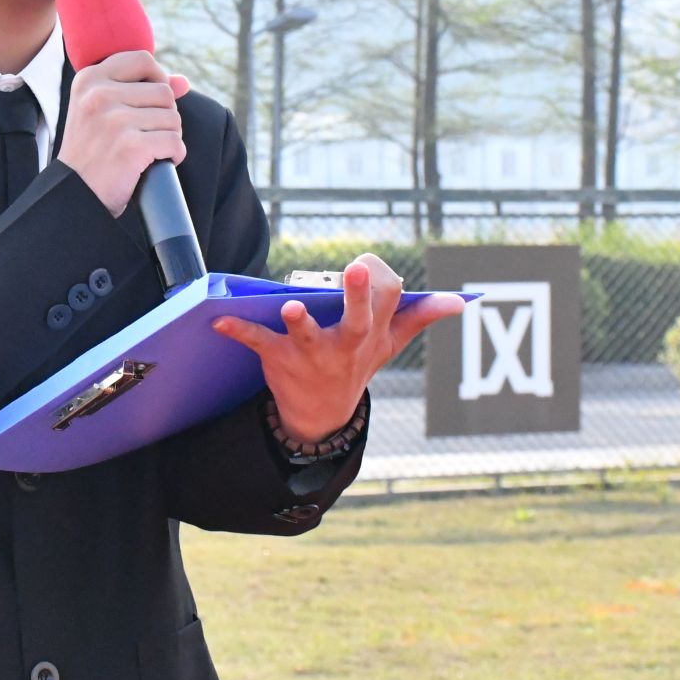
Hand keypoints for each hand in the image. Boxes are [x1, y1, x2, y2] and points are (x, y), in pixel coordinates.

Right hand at [55, 50, 190, 216]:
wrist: (74, 193)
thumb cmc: (92, 151)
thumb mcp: (103, 110)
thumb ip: (141, 90)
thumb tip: (183, 81)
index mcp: (90, 79)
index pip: (142, 59)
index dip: (157, 78)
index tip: (151, 101)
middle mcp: (99, 95)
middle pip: (164, 92)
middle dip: (165, 115)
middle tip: (146, 134)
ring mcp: (115, 120)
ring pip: (173, 118)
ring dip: (169, 136)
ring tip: (148, 149)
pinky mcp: (131, 146)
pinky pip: (174, 142)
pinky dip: (174, 155)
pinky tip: (156, 162)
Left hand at [211, 254, 464, 440]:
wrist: (321, 414)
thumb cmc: (356, 364)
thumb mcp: (389, 345)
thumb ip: (420, 318)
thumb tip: (461, 302)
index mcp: (372, 333)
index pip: (386, 301)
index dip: (379, 282)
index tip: (368, 265)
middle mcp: (346, 343)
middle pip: (357, 318)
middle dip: (357, 295)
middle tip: (355, 270)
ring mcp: (314, 354)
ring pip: (308, 335)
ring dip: (299, 321)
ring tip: (291, 305)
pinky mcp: (280, 359)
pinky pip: (258, 343)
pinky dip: (238, 330)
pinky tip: (218, 320)